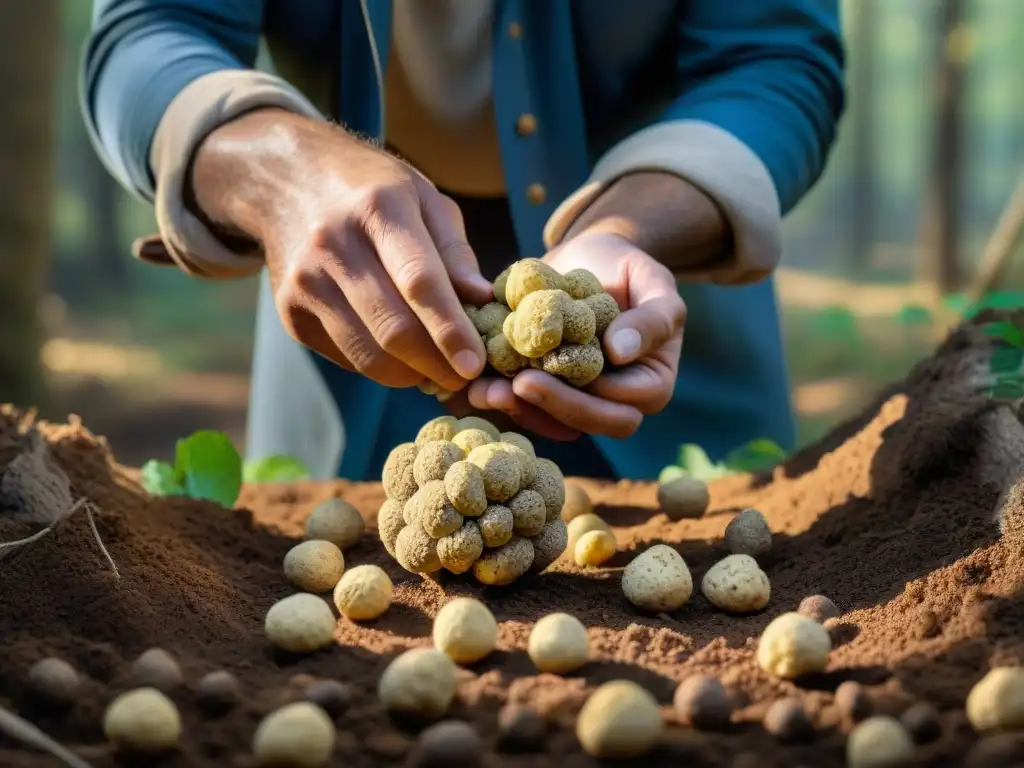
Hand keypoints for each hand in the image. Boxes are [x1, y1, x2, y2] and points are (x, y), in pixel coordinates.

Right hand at [190, 109, 490, 391]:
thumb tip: (483, 300)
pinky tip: (399, 355)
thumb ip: (455, 252)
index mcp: (378, 207)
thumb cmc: (373, 191)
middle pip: (393, 328)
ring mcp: (305, 281)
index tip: (475, 364)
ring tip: (437, 370)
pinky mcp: (289, 312)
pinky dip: (380, 367)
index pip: (419, 282)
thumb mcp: (424, 198)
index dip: (450, 329)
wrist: (287, 180)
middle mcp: (334, 244)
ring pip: (369, 354)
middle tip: (464, 378)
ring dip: (411, 375)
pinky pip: (346, 358)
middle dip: (436, 365)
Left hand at [467, 231, 685, 438]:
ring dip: (518, 410)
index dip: (594, 398)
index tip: (563, 371)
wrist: (586, 259)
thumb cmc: (627, 268)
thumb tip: (621, 352)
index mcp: (649, 385)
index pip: (625, 408)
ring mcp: (575, 400)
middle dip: (553, 407)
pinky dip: (498, 396)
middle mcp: (613, 402)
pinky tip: (475, 383)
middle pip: (588, 423)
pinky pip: (522, 404)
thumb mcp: (651, 281)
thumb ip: (652, 317)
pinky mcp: (542, 390)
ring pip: (550, 422)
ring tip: (487, 390)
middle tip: (520, 385)